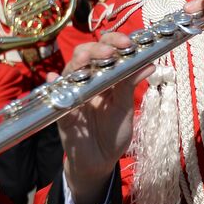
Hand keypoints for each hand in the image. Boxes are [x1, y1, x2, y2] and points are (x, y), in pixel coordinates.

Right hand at [59, 33, 151, 203]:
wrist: (100, 163)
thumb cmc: (113, 133)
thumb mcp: (125, 108)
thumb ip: (131, 85)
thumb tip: (150, 63)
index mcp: (104, 77)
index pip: (106, 49)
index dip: (114, 41)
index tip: (129, 42)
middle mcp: (86, 81)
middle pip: (84, 54)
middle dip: (96, 48)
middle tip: (110, 52)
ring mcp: (72, 95)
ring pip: (69, 71)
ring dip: (78, 63)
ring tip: (87, 60)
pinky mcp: (62, 113)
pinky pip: (56, 98)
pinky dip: (54, 86)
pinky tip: (55, 80)